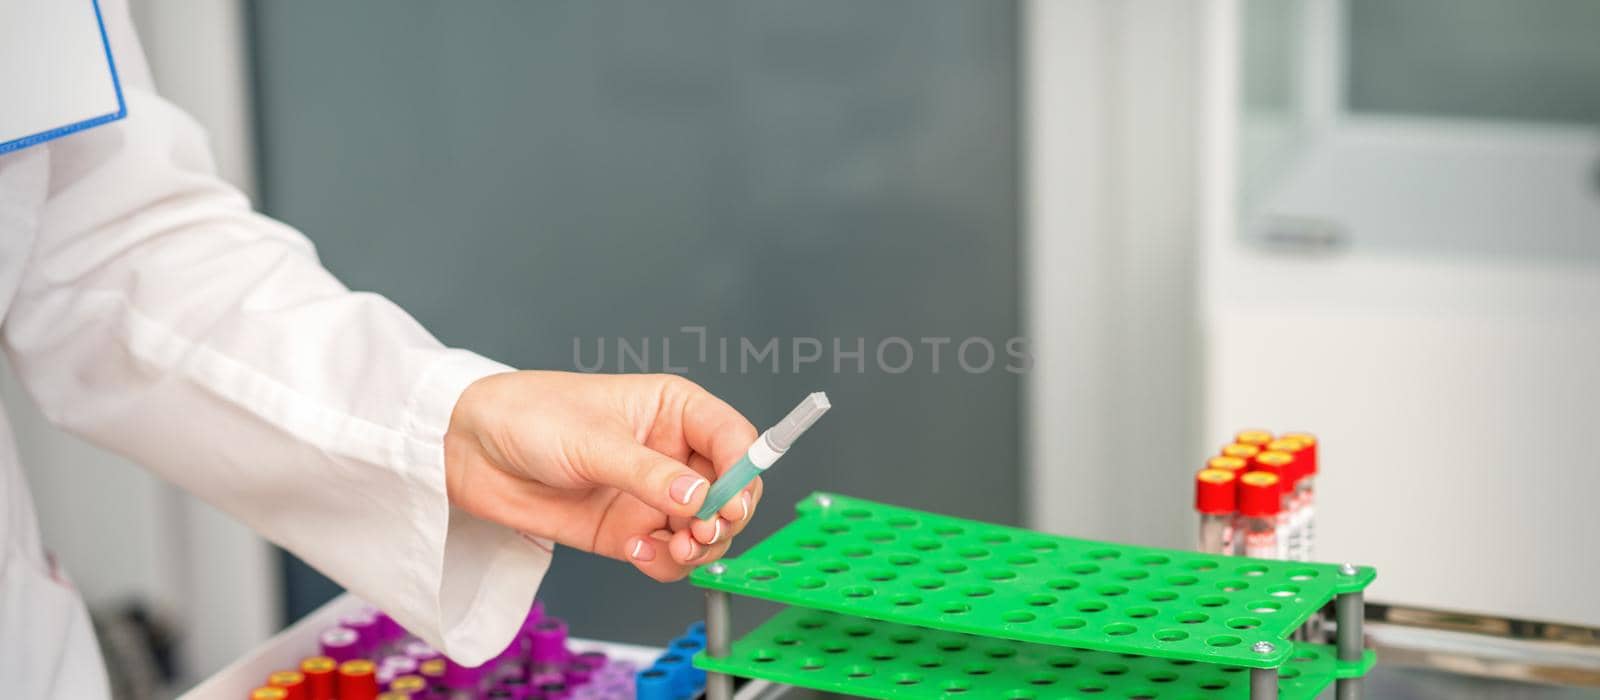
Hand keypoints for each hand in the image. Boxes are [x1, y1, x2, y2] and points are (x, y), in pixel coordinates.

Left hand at [443, 371, 761, 580]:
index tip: (728, 502)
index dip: (743, 472)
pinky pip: (668, 556)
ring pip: (704, 532)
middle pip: (730, 493)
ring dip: (698, 548)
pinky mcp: (629, 530)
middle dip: (724, 518)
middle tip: (701, 534)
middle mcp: (672, 454)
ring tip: (673, 548)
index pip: (734, 439)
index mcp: (675, 410)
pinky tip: (637, 552)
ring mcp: (652, 495)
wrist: (470, 451)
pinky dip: (664, 563)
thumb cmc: (530, 417)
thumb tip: (700, 500)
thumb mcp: (594, 441)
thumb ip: (650, 475)